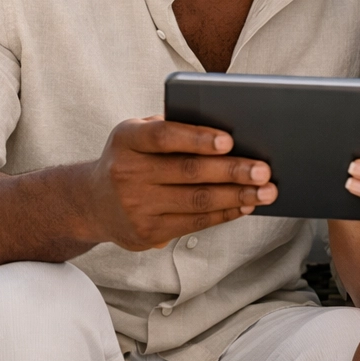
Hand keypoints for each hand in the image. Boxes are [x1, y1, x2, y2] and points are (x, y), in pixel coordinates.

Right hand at [84, 116, 277, 250]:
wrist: (92, 203)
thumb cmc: (131, 158)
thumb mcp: (137, 135)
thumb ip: (172, 128)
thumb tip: (228, 135)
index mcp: (126, 139)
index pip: (163, 136)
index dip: (197, 138)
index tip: (229, 140)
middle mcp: (126, 173)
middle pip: (188, 172)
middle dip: (232, 171)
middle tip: (263, 169)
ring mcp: (136, 206)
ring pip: (196, 201)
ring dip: (237, 196)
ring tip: (266, 191)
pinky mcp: (146, 233)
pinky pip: (194, 222)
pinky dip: (224, 213)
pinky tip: (245, 205)